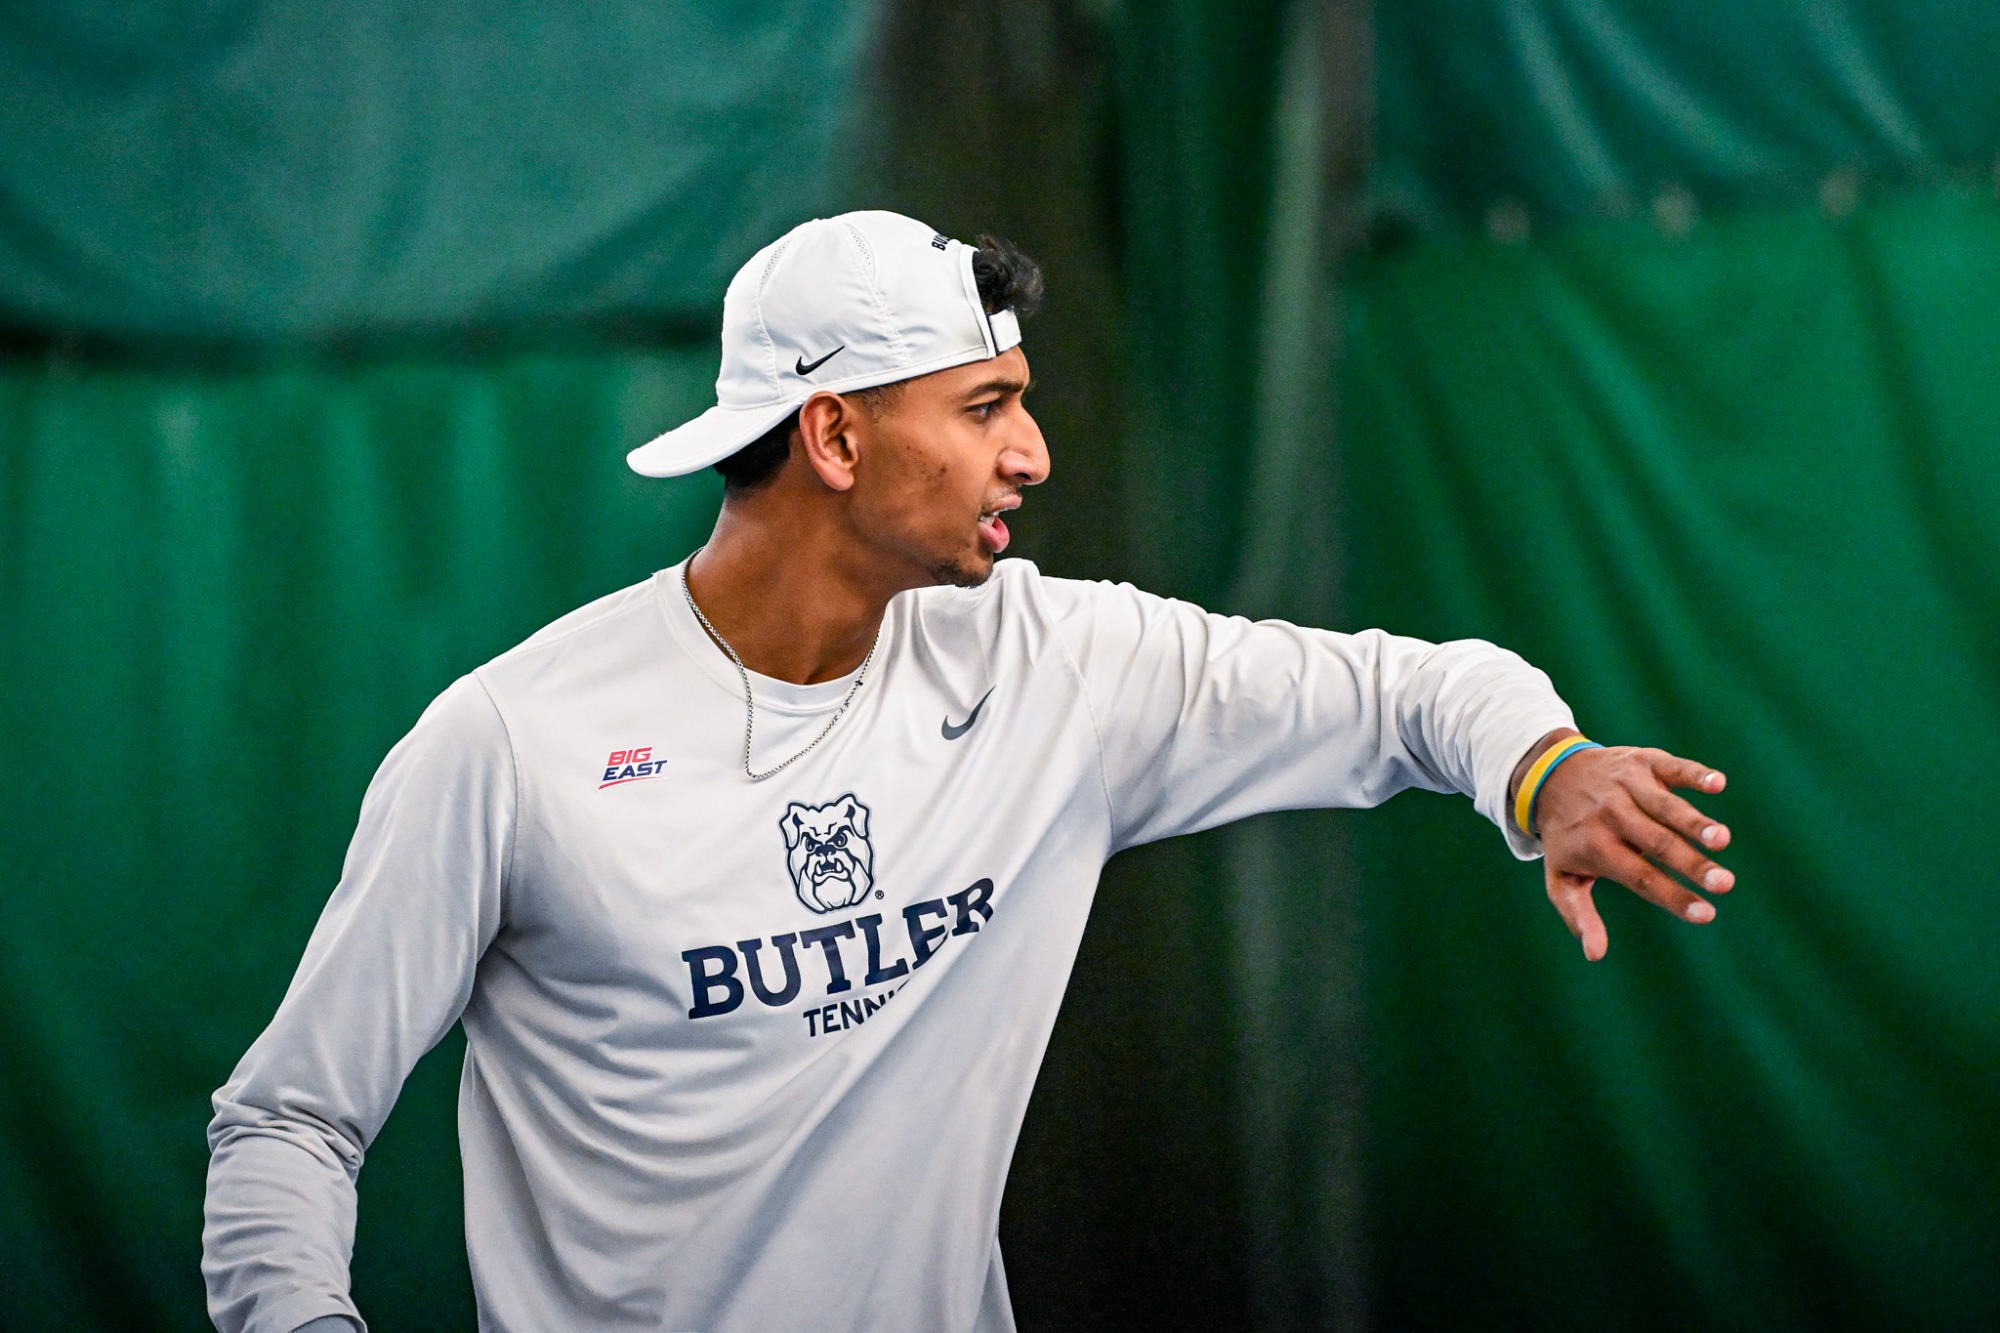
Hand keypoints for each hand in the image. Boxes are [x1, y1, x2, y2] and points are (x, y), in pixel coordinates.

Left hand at [1515, 734, 1733, 960]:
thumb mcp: (1560, 878)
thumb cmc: (1568, 836)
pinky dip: (1693, 773)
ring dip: (1694, 821)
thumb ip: (1578, 914)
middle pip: (1658, 843)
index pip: (1640, 877)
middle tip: (1725, 884)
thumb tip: (1595, 954)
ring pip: (1665, 806)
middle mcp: (1612, 815)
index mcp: (1597, 847)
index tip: (1706, 914)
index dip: (1672, 896)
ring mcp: (1628, 784)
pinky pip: (1670, 766)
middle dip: (1692, 864)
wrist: (1550, 776)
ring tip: (1722, 840)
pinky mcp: (1642, 760)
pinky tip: (1717, 784)